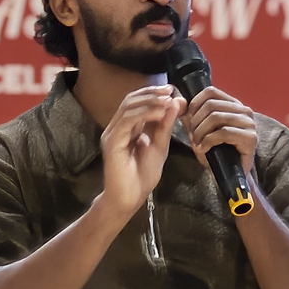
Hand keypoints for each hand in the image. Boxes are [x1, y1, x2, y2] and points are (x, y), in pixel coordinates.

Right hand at [99, 85, 185, 219]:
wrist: (130, 198)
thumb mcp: (160, 146)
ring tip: (167, 100)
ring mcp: (113, 133)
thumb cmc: (142, 176)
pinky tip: (159, 113)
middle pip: (131, 99)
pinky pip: (127, 120)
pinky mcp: (112, 142)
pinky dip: (144, 113)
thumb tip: (176, 102)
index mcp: (127, 127)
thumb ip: (165, 125)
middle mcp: (117, 127)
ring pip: (128, 106)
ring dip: (149, 101)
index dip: (153, 93)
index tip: (171, 90)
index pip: (137, 102)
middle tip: (169, 91)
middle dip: (151, 92)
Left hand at [181, 87, 257, 175]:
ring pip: (216, 117)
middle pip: (211, 105)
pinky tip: (203, 149)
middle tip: (191, 136)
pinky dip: (208, 141)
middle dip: (195, 121)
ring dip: (200, 132)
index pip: (210, 92)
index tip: (188, 120)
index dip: (195, 104)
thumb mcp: (200, 130)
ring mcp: (249, 123)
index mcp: (233, 104)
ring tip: (196, 143)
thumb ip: (192, 116)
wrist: (230, 174)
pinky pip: (223, 132)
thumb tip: (179, 101)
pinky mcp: (250, 138)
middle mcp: (244, 110)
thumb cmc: (216, 152)